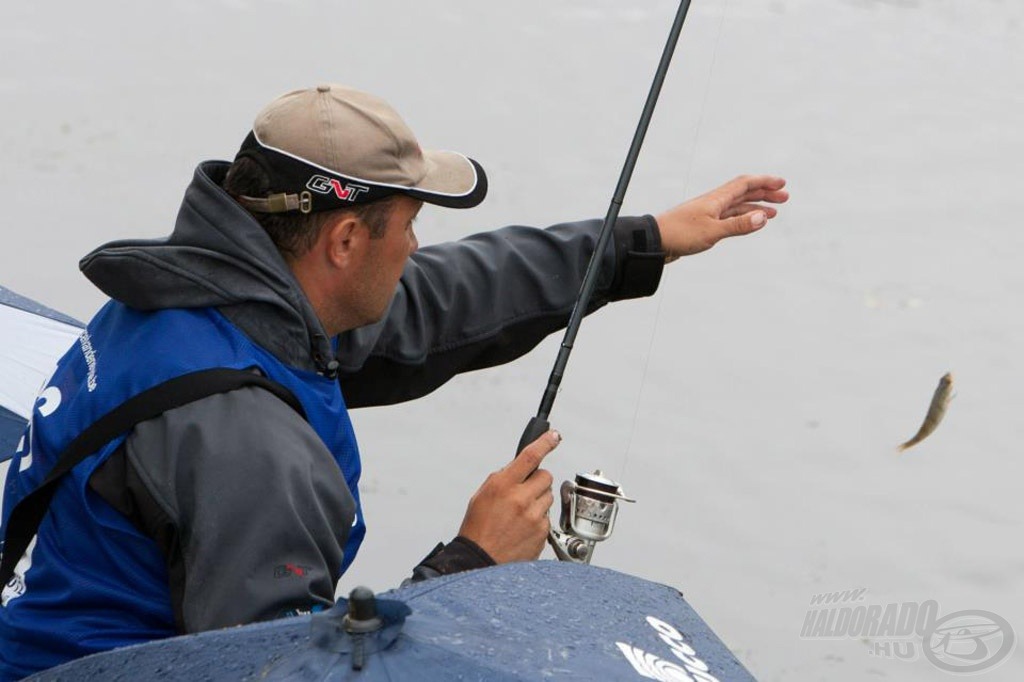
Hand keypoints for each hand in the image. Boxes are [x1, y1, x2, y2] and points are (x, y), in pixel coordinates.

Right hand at [457, 430, 560, 563]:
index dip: (545, 443)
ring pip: (548, 497)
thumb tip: (517, 470)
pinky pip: (547, 517)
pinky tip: (523, 528)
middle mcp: (520, 498)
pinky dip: (538, 519)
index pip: (530, 456)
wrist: (480, 561)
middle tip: (525, 491)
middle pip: (545, 476)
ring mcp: (534, 516)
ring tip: (520, 515)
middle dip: (537, 480)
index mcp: (502, 485)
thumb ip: (502, 479)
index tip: (553, 436)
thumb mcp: (481, 496)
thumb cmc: (478, 531)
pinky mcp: (542, 532)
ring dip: (538, 501)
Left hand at [656, 175, 788, 260]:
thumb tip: (763, 217)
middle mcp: (714, 203)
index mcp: (716, 199)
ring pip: (738, 206)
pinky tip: (750, 223)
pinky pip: (730, 218)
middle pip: (744, 193)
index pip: (745, 184)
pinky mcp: (704, 225)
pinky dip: (743, 219)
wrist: (655, 242)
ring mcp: (709, 213)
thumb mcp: (712, 232)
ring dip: (756, 207)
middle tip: (784, 198)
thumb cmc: (680, 234)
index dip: (764, 182)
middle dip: (765, 193)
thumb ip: (738, 225)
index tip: (782, 183)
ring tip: (773, 213)